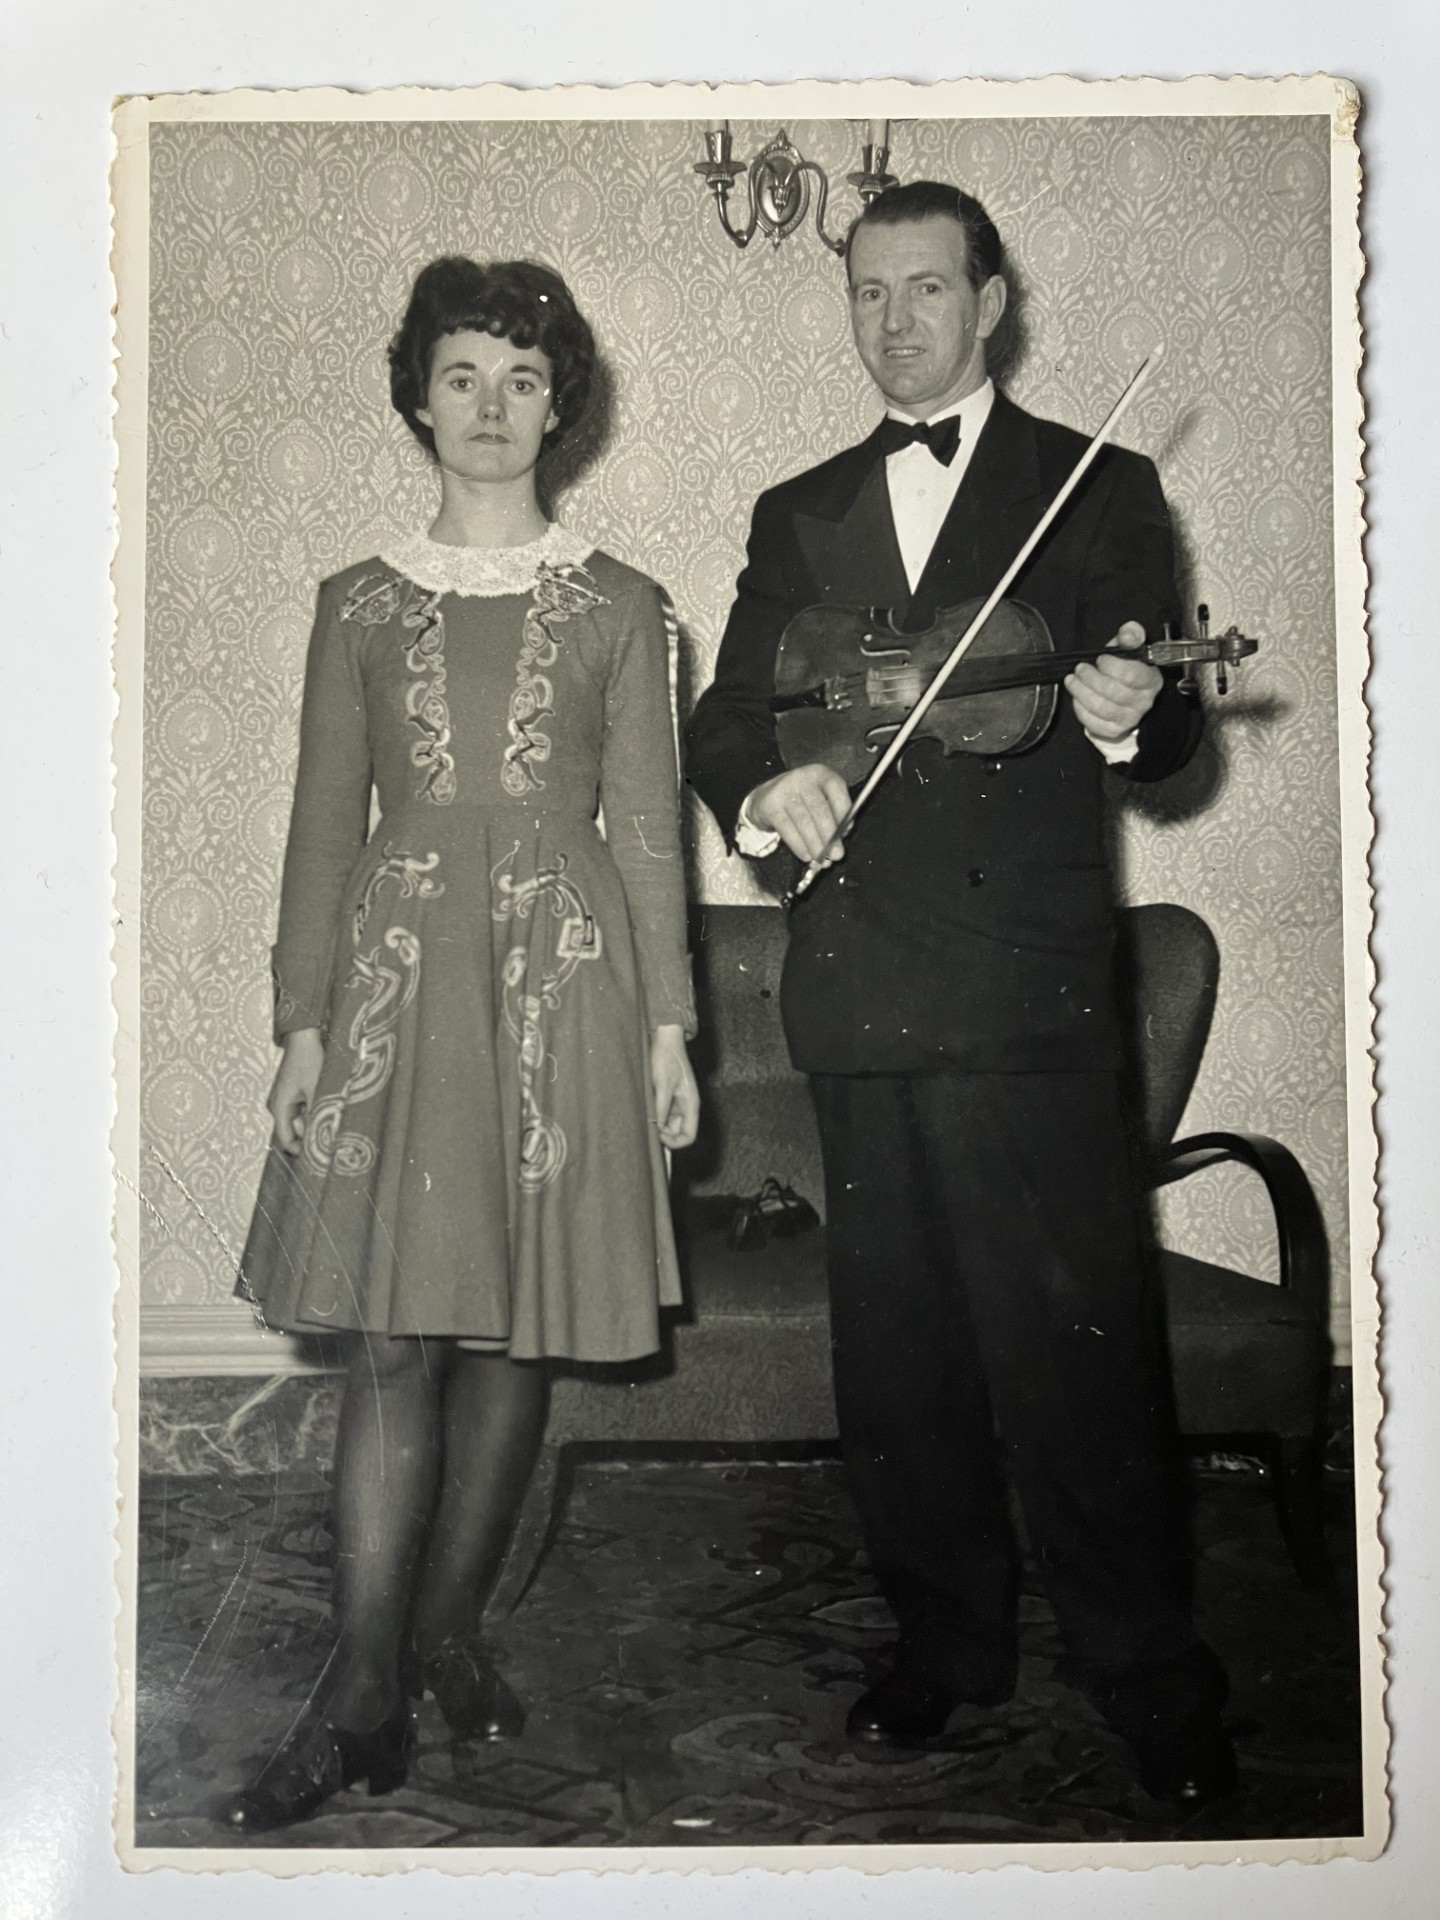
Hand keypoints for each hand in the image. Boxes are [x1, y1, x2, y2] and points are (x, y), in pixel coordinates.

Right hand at [268, 1027, 323, 1154]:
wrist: (304, 1036)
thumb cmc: (310, 1061)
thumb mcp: (317, 1090)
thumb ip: (318, 1115)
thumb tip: (324, 1137)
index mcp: (279, 1107)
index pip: (286, 1141)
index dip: (302, 1150)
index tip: (321, 1153)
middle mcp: (278, 1105)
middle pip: (294, 1131)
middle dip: (311, 1131)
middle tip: (330, 1124)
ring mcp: (285, 1099)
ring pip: (300, 1120)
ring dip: (314, 1119)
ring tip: (329, 1108)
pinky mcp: (292, 1093)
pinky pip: (302, 1109)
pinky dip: (314, 1110)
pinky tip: (325, 1100)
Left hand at [651, 1024, 699, 1150]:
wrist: (665, 1039)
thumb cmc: (667, 1058)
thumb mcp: (663, 1084)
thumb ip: (662, 1107)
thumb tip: (657, 1128)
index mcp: (691, 1104)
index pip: (688, 1136)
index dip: (674, 1142)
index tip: (657, 1135)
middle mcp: (686, 1106)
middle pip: (677, 1132)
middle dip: (663, 1134)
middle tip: (647, 1127)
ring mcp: (677, 1101)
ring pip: (668, 1124)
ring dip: (658, 1124)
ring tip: (645, 1116)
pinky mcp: (668, 1096)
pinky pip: (662, 1113)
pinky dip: (654, 1115)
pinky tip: (645, 1110)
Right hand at [748, 762, 850, 865]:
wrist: (765, 797)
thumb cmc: (801, 801)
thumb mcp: (820, 799)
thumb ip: (834, 814)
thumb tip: (844, 834)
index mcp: (821, 773)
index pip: (837, 791)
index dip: (844, 814)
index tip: (846, 833)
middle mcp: (802, 777)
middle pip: (820, 809)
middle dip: (830, 836)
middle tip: (836, 855)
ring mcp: (784, 789)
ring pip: (804, 822)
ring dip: (815, 845)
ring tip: (821, 860)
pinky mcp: (770, 804)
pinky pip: (787, 829)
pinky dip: (799, 846)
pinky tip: (806, 856)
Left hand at [1064, 621, 1161, 740]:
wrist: (1122, 693)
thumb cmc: (1126, 668)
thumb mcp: (1129, 648)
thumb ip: (1130, 636)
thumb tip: (1128, 633)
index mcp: (1151, 680)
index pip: (1131, 675)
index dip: (1111, 666)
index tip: (1100, 659)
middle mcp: (1143, 702)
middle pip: (1113, 692)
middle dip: (1091, 678)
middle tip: (1080, 668)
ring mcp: (1129, 718)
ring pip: (1101, 708)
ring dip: (1081, 692)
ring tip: (1072, 680)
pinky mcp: (1113, 730)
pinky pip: (1092, 722)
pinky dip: (1080, 708)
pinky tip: (1077, 696)